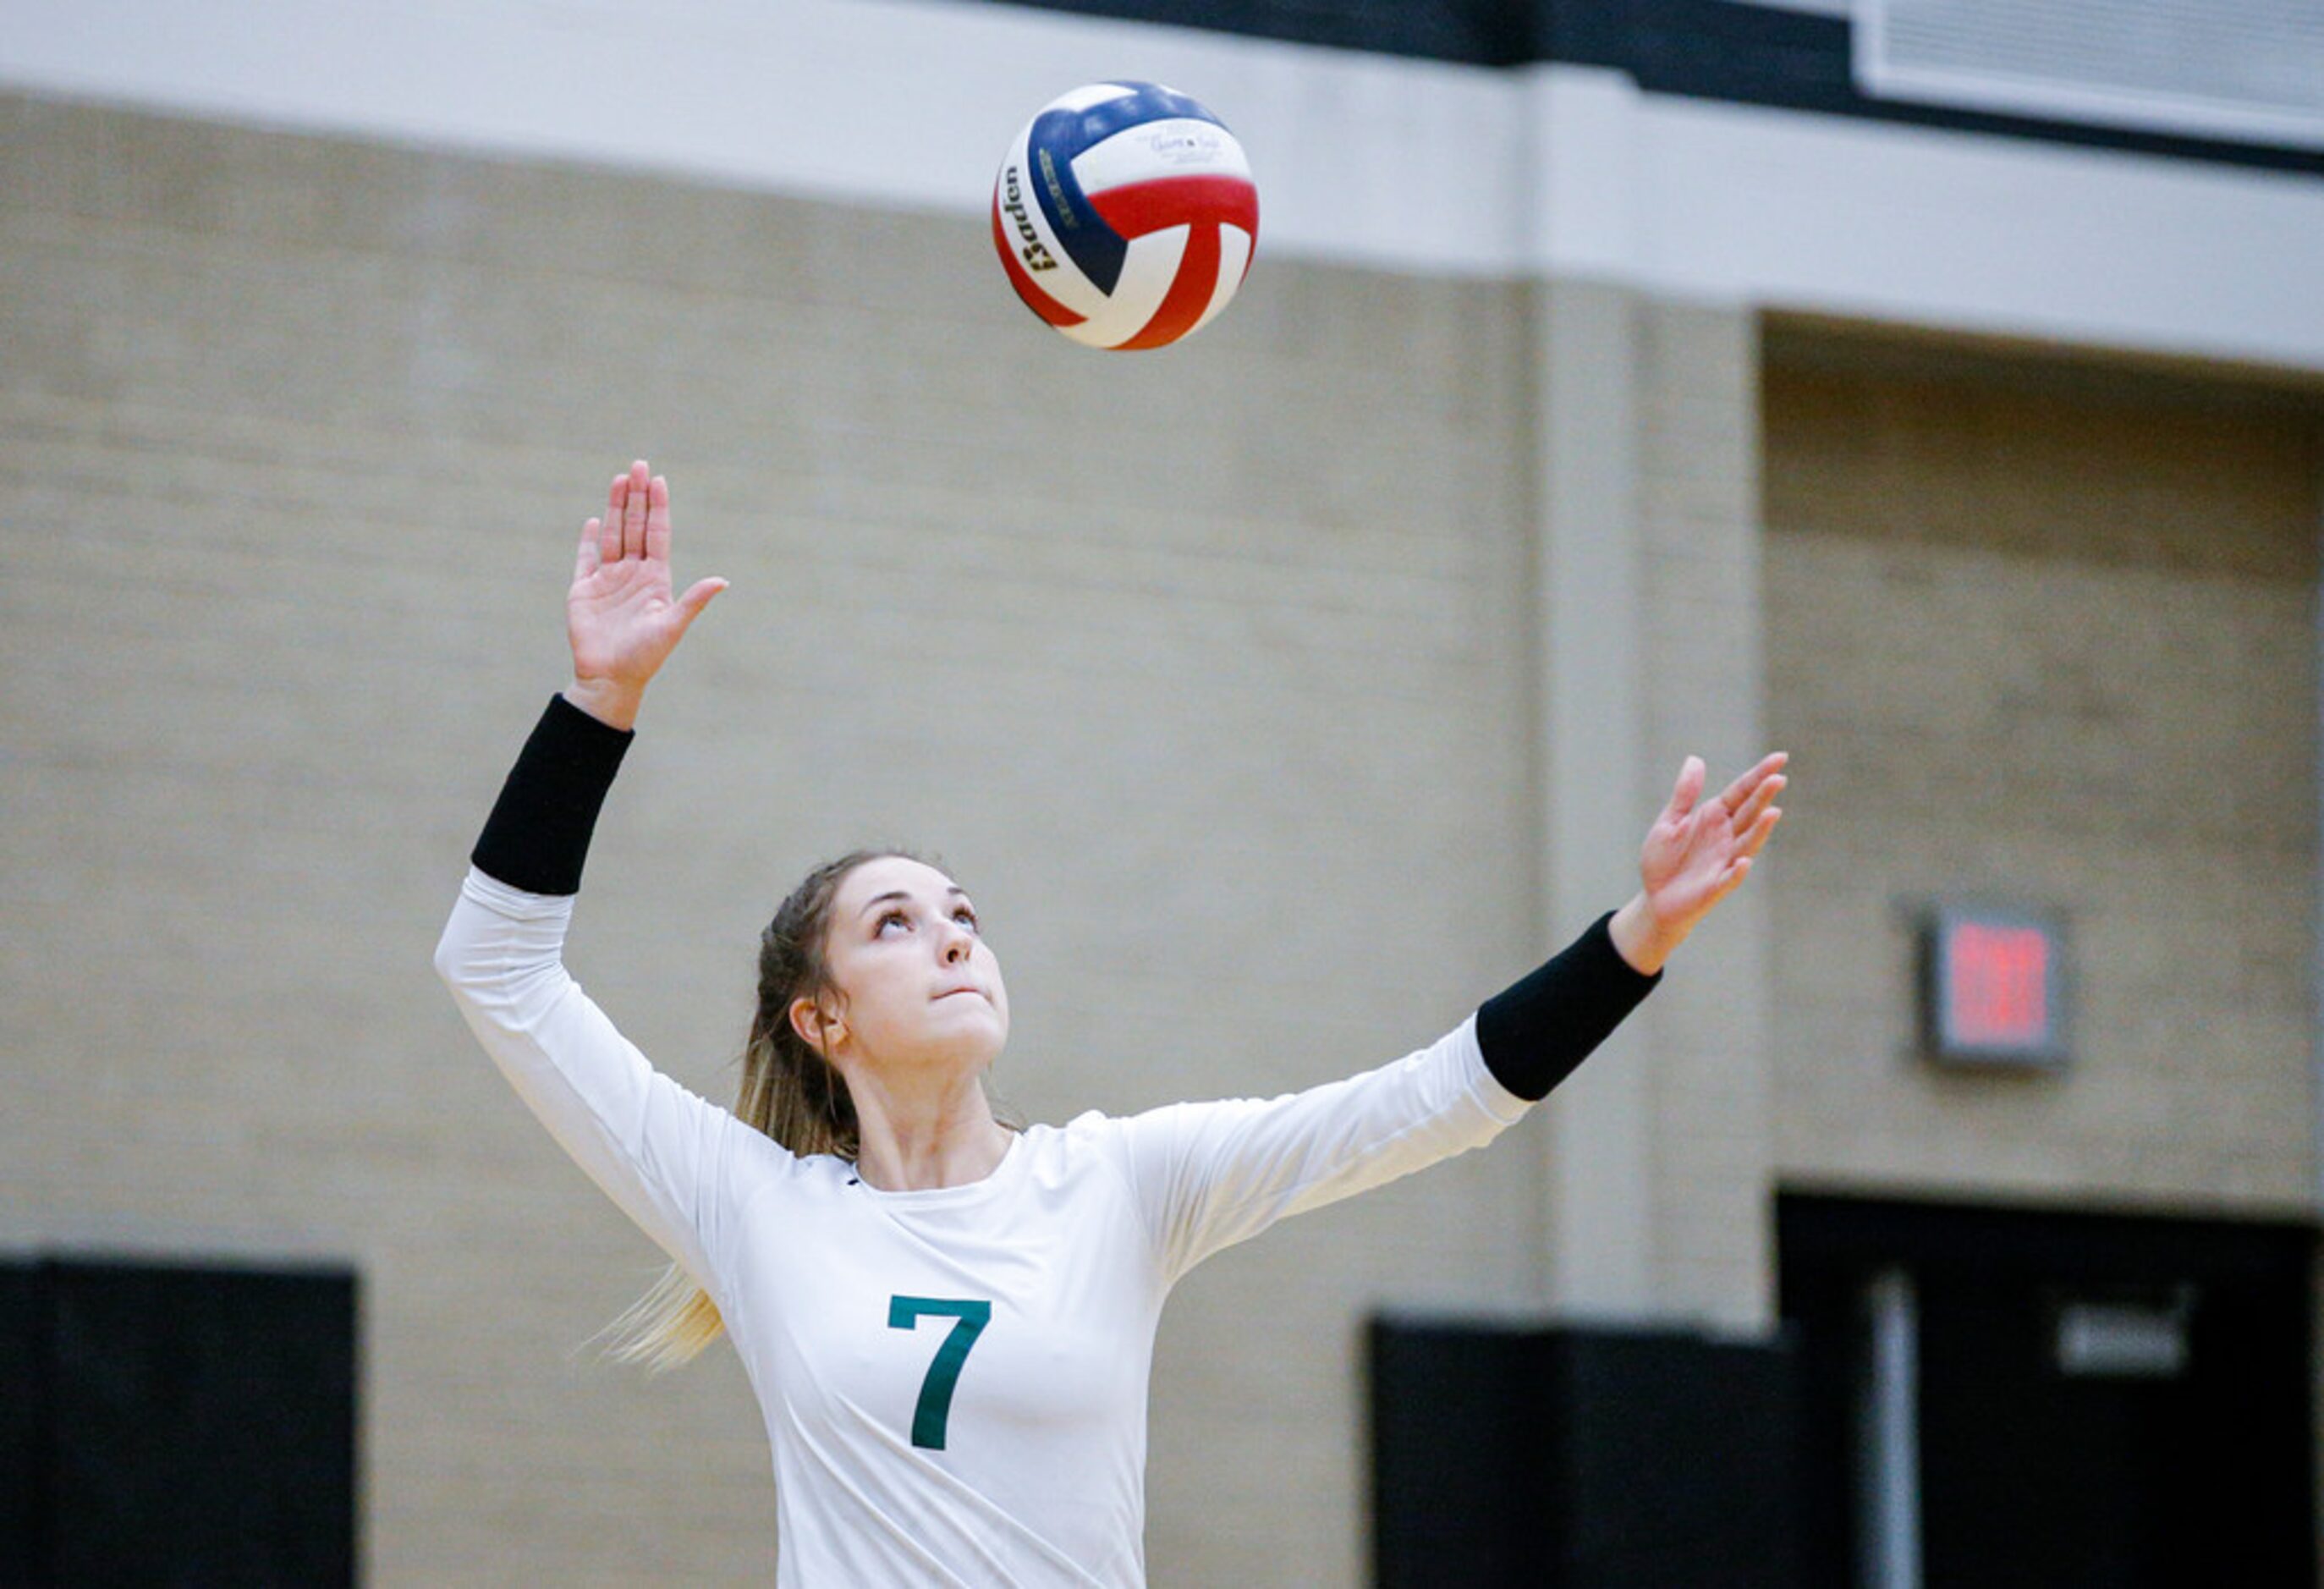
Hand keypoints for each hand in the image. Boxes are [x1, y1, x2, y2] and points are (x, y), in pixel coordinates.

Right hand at [564, 460, 726, 729]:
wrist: (611, 679)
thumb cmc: (646, 656)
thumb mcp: (672, 626)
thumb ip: (694, 600)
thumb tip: (723, 581)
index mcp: (656, 579)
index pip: (658, 534)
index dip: (658, 507)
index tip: (659, 480)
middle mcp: (633, 574)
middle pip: (635, 527)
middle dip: (636, 496)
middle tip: (637, 465)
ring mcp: (608, 580)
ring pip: (613, 535)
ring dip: (616, 508)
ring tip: (619, 479)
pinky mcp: (584, 590)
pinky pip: (586, 559)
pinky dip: (589, 540)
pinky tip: (595, 520)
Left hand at [1609, 752, 1786, 974]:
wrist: (1654, 898)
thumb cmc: (1663, 860)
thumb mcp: (1669, 821)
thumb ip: (1684, 794)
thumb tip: (1696, 759)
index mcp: (1715, 817)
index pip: (1741, 792)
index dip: (1759, 775)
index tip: (1780, 758)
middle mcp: (1726, 836)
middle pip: (1749, 812)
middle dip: (1763, 796)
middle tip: (1778, 778)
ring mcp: (1724, 861)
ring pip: (1747, 842)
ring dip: (1760, 830)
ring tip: (1773, 812)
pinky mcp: (1716, 886)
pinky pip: (1729, 878)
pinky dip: (1737, 871)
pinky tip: (1743, 861)